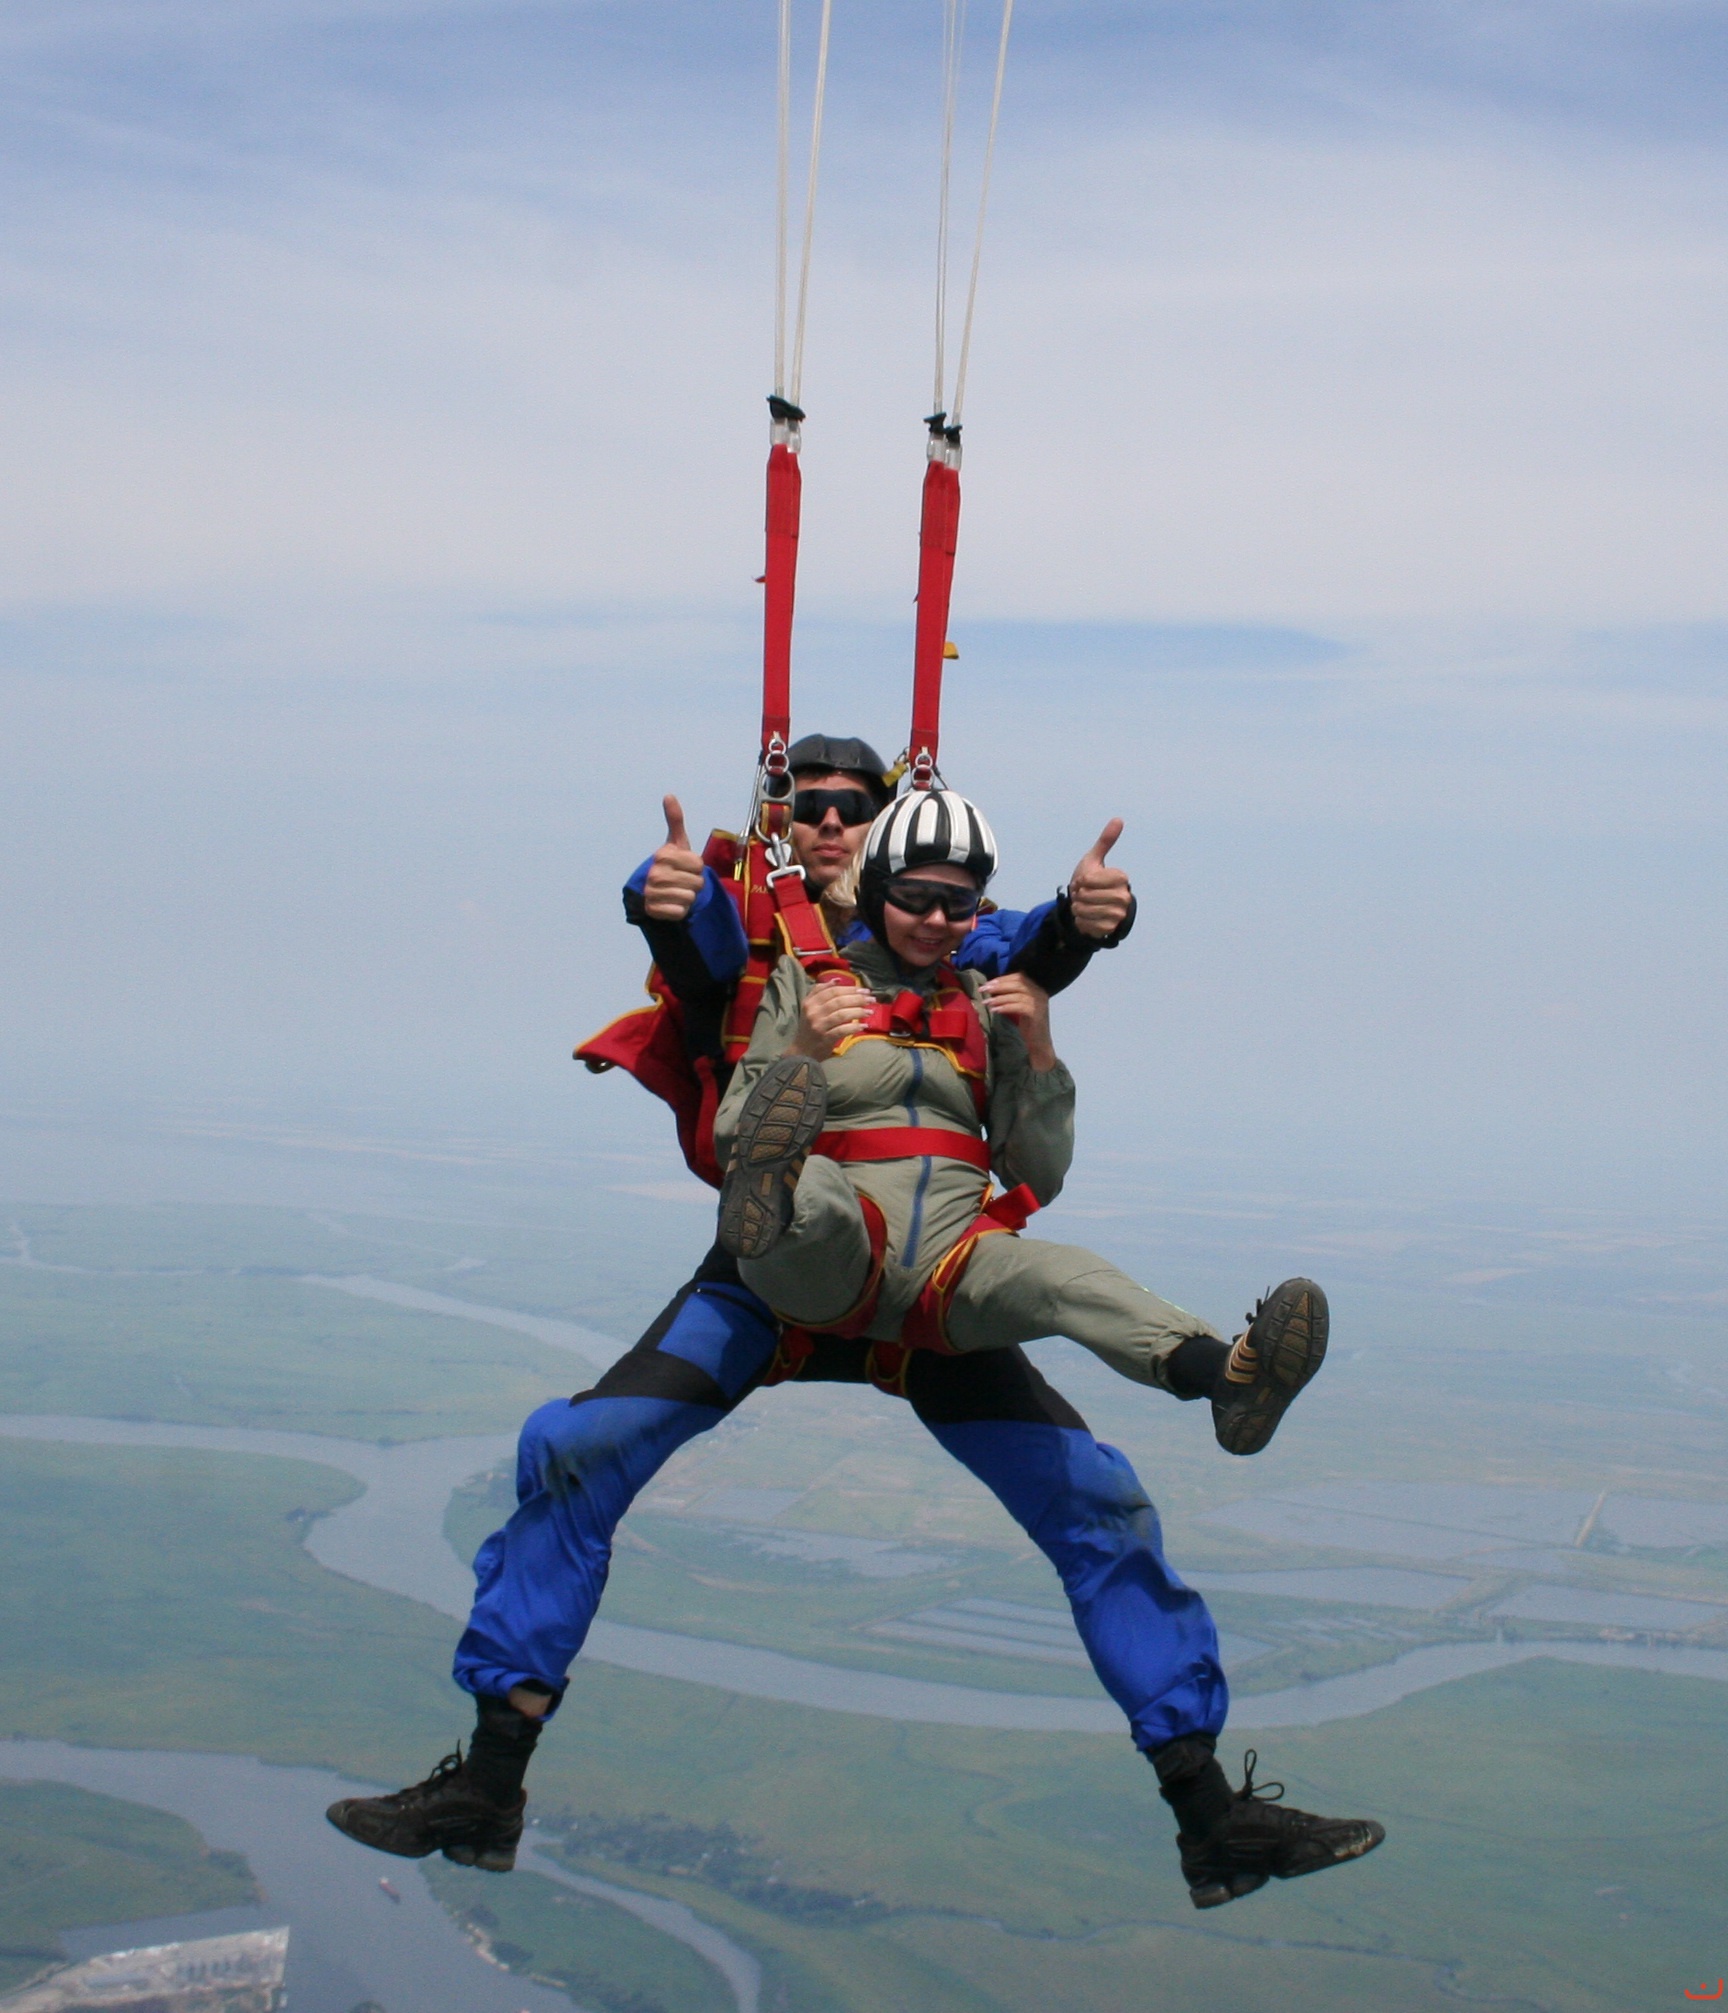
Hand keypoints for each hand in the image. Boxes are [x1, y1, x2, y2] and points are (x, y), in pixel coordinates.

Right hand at [642, 795, 706, 921]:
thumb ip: (675, 820)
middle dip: (694, 884)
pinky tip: (670, 904)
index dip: (696, 867)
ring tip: (676, 892)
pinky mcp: (654, 910)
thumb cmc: (671, 865)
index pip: (699, 864)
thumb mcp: (675, 843)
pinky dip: (680, 910)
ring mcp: (653, 892)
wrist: (651, 892)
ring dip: (688, 898)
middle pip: (698, 882)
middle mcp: (655, 873)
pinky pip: (681, 911)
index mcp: (662, 854)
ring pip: (691, 898)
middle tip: (681, 882)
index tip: (684, 867)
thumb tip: (669, 794)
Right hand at [789, 974, 872, 1060]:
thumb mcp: (810, 1007)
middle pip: (838, 1001)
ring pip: (841, 1014)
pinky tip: (864, 1026)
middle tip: (871, 999)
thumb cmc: (809, 1027)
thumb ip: (820, 992)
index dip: (850, 989)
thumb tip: (837, 980)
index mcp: (810, 1002)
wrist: (802, 1051)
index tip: (864, 990)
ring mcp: (819, 1026)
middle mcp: (813, 1012)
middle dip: (857, 998)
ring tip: (870, 1011)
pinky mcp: (825, 1038)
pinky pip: (842, 1030)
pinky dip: (854, 1027)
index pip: (832, 991)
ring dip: (858, 1012)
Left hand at [981, 972, 1055, 1071]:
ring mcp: (1039, 1003)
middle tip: (983, 989)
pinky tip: (995, 1010)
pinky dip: (1006, 1007)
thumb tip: (992, 987)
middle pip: (1018, 983)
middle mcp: (1040, 993)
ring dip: (1000, 998)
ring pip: (1017, 995)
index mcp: (1036, 988)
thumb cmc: (1028, 1025)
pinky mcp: (1037, 1014)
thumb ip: (1011, 995)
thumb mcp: (1019, 1006)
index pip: (1019, 977)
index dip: (1002, 979)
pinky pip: (1019, 1007)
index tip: (987, 983)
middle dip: (999, 985)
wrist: (1039, 1043)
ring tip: (987, 1002)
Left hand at [1068, 818, 1131, 940]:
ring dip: (1078, 907)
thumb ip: (1105, 841)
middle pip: (1089, 895)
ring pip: (1087, 910)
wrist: (1087, 907)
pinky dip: (1081, 920)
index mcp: (1121, 878)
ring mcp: (1119, 913)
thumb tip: (1118, 819)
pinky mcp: (1111, 928)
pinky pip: (1088, 923)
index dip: (1082, 880)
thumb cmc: (1089, 881)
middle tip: (1083, 894)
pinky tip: (1086, 917)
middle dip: (1079, 895)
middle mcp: (1124, 896)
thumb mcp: (1093, 859)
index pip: (1092, 879)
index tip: (1084, 881)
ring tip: (1083, 905)